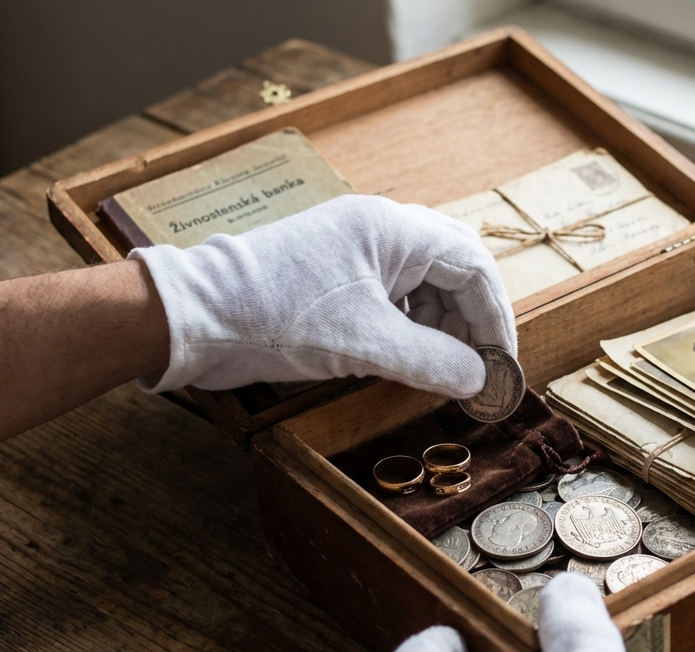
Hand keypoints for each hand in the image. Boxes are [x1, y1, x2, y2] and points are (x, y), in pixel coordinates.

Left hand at [132, 194, 514, 397]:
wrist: (194, 317)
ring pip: (424, 283)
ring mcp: (355, 249)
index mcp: (393, 229)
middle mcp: (379, 229)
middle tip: (478, 369)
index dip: (495, 319)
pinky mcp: (335, 273)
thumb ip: (433, 361)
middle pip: (455, 268)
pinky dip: (412, 327)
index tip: (500, 367)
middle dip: (472, 321)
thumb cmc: (277, 319)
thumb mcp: (367, 346)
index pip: (473, 266)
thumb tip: (478, 380)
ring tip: (442, 370)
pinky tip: (408, 359)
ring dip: (442, 327)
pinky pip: (394, 294)